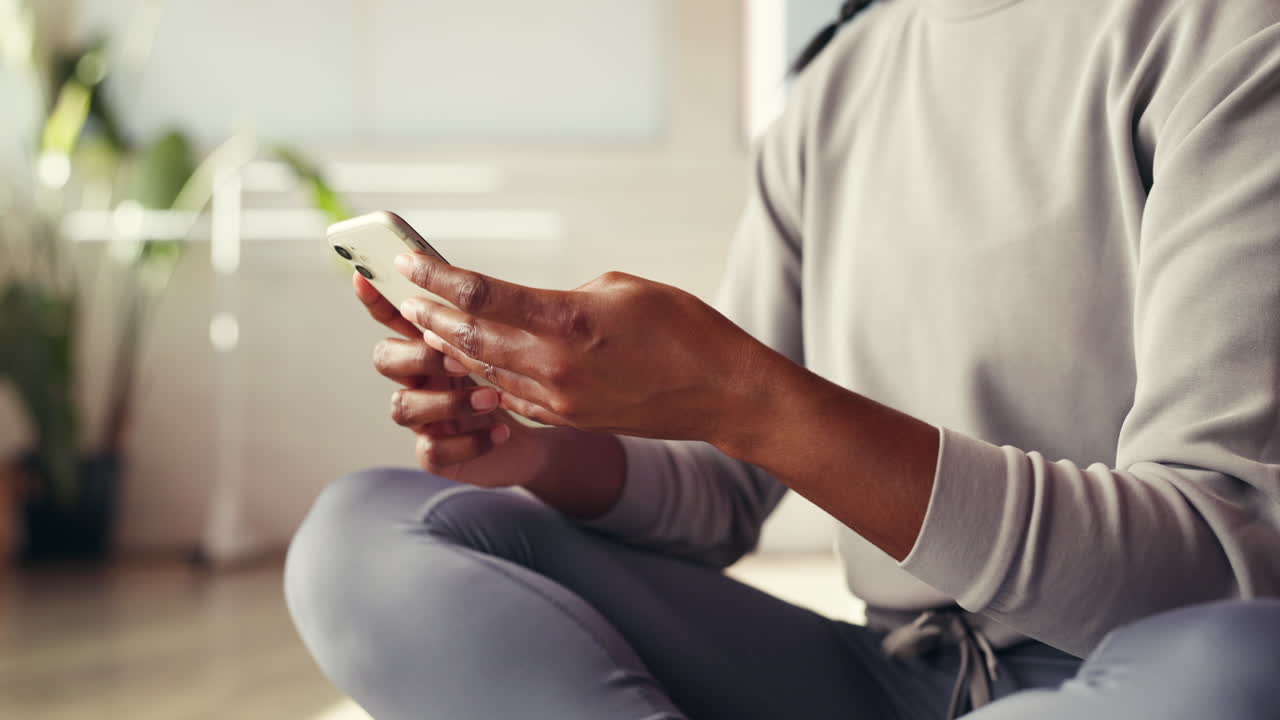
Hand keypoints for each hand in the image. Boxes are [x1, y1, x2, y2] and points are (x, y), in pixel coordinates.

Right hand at [354, 272, 545, 485]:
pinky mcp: (437, 455)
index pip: (393, 317)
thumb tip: (477, 281)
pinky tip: (501, 432)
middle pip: (385, 359)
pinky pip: (432, 451)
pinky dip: (468, 442)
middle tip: (461, 360)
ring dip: (447, 401)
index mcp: (429, 346)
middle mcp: (418, 380)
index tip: (363, 279)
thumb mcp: (504, 345)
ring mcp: (423, 419)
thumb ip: (483, 317)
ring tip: (492, 398)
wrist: (535, 440)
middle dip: (418, 356)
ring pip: (402, 407)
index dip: (375, 300)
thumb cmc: (514, 386)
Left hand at [393, 253, 773, 444]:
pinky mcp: (569, 419)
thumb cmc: (683, 328)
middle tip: (405, 297)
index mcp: (567, 320)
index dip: (437, 277)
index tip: (409, 262)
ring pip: (485, 371)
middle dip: (431, 316)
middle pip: (470, 337)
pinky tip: (472, 362)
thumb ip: (566, 298)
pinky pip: (512, 396)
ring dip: (452, 349)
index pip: (481, 295)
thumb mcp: (622, 288)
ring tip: (428, 328)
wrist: (721, 394)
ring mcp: (559, 399)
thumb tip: (533, 308)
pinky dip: (486, 376)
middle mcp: (554, 365)